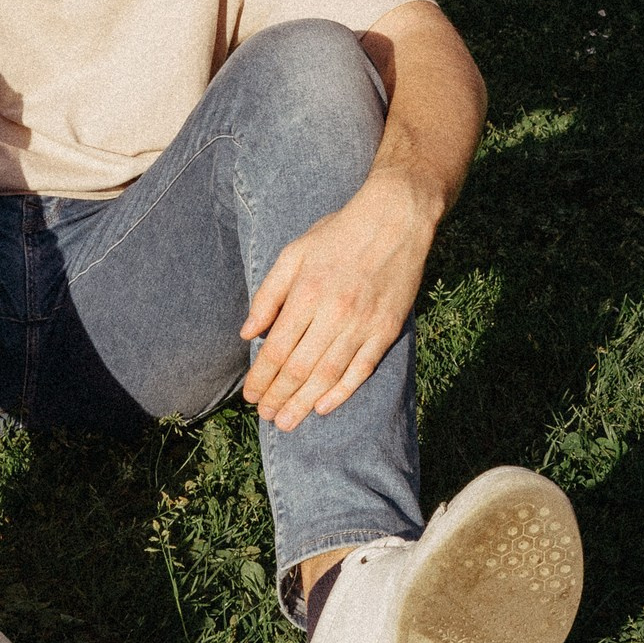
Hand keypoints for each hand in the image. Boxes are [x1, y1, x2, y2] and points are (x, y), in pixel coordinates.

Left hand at [239, 170, 437, 432]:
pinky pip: (361, 369)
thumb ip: (268, 295)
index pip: (276, 348)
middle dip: (278, 396)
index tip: (250, 396)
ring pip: (328, 375)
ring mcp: (363, 324)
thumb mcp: (293, 253)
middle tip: (265, 417)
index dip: (261, 377)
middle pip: (299, 367)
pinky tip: (323, 407)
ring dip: (304, 403)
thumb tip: (247, 333)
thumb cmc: (338, 234)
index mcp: (306, 293)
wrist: (395, 220)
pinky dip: (342, 392)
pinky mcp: (387, 330)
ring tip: (287, 422)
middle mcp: (334, 313)